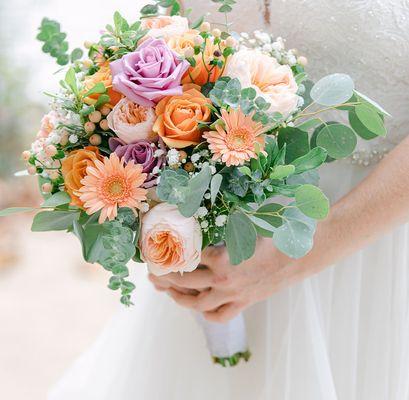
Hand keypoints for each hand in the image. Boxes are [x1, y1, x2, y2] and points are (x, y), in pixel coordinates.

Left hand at [149, 238, 298, 322]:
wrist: (302, 252)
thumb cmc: (274, 233)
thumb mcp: (244, 224)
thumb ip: (221, 225)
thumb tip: (200, 215)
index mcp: (221, 258)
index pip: (185, 259)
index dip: (168, 256)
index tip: (156, 253)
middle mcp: (224, 280)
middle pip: (185, 283)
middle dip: (165, 279)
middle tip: (152, 275)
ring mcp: (234, 295)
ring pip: (198, 304)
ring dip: (179, 298)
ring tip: (167, 292)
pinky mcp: (245, 303)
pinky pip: (220, 315)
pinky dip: (207, 313)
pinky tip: (199, 307)